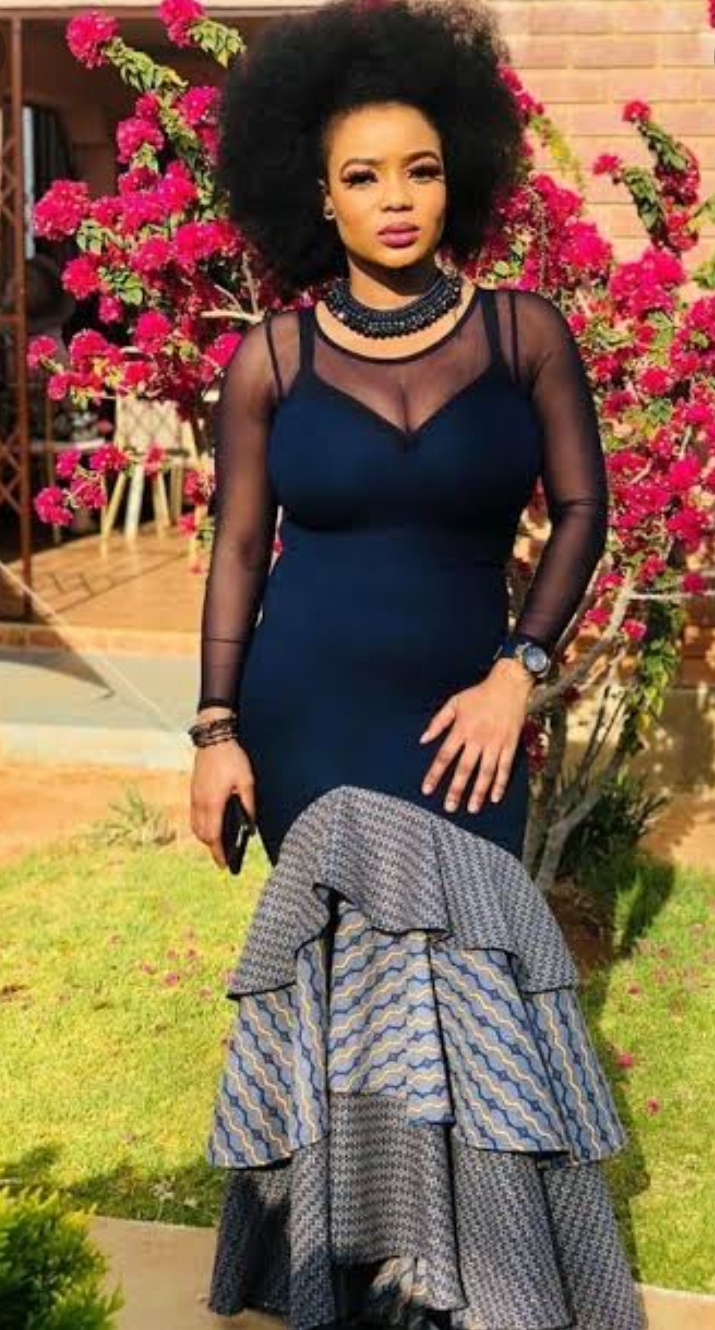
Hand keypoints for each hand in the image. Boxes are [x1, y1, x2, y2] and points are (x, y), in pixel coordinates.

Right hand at [190, 735, 255, 869]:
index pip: (214, 836)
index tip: (224, 865)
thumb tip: (249, 825)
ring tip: (219, 844)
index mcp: (213, 803)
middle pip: (203, 835)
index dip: (219, 853)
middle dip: (213, 848)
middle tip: (225, 857)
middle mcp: (200, 803)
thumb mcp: (247, 782)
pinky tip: (212, 826)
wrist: (214, 739)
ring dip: (206, 838)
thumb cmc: (232, 759)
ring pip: (196, 827)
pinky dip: (201, 826)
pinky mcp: (193, 791)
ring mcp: (194, 797)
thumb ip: (248, 804)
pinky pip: (194, 816)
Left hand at [419, 658, 533, 813]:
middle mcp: (478, 738)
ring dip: (478, 792)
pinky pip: (505, 767)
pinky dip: (500, 783)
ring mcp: (496, 742)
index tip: (427, 789)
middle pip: (465, 769)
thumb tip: (422, 740)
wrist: (509, 685)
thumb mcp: (454, 703)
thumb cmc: (479, 694)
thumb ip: (438, 722)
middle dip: (456, 789)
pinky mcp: (510, 744)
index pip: (444, 756)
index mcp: (462, 728)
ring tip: (471, 808)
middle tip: (449, 808)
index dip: (435, 774)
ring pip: (486, 772)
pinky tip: (495, 797)